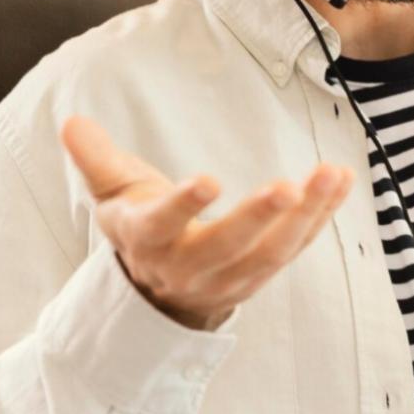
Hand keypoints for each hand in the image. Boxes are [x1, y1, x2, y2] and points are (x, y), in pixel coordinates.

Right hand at [60, 115, 352, 329]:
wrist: (159, 291)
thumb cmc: (142, 226)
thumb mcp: (114, 194)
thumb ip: (96, 159)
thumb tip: (71, 122)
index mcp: (148, 240)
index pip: (162, 226)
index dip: (183, 206)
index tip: (208, 181)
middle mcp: (189, 267)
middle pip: (226, 248)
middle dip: (258, 219)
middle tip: (287, 187)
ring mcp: (229, 278)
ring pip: (271, 253)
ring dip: (306, 215)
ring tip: (331, 175)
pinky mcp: (262, 275)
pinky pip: (297, 247)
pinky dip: (322, 215)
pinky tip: (342, 180)